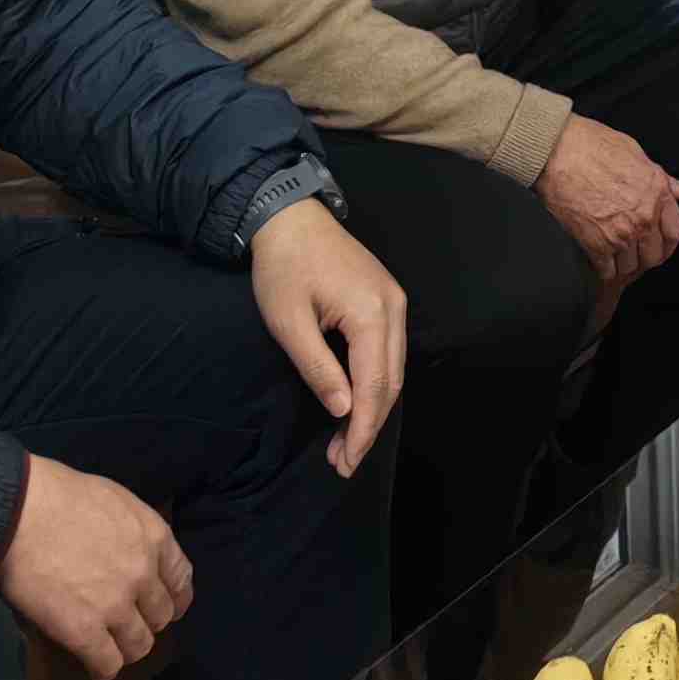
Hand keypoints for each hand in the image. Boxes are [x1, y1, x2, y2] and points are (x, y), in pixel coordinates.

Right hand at [0, 455, 190, 679]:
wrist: (20, 511)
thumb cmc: (59, 496)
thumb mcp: (116, 502)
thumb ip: (133, 532)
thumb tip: (129, 550)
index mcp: (155, 537)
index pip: (181, 581)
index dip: (174, 599)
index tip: (163, 607)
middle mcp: (143, 574)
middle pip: (161, 616)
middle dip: (146, 622)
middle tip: (126, 624)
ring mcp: (116, 605)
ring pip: (139, 645)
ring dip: (126, 648)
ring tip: (109, 647)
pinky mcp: (84, 630)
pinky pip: (108, 664)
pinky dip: (103, 669)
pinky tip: (94, 667)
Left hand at [247, 196, 405, 477]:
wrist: (290, 218)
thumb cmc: (283, 269)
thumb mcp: (289, 323)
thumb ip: (318, 368)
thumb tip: (343, 410)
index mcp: (372, 314)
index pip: (375, 386)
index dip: (362, 429)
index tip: (344, 461)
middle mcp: (394, 309)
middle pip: (391, 381)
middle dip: (369, 426)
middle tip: (342, 461)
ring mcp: (395, 301)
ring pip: (394, 369)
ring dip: (374, 407)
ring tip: (346, 441)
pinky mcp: (387, 298)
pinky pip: (389, 351)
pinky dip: (376, 383)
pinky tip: (355, 402)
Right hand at [539, 113, 678, 290]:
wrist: (558, 153)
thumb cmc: (594, 146)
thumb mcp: (636, 154)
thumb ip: (662, 178)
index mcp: (657, 193)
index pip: (675, 232)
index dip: (668, 242)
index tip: (660, 245)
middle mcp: (643, 217)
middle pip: (654, 255)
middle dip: (645, 256)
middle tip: (634, 252)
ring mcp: (621, 234)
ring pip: (630, 266)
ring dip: (623, 263)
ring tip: (614, 254)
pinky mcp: (596, 244)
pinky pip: (607, 271)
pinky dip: (604, 268)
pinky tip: (599, 258)